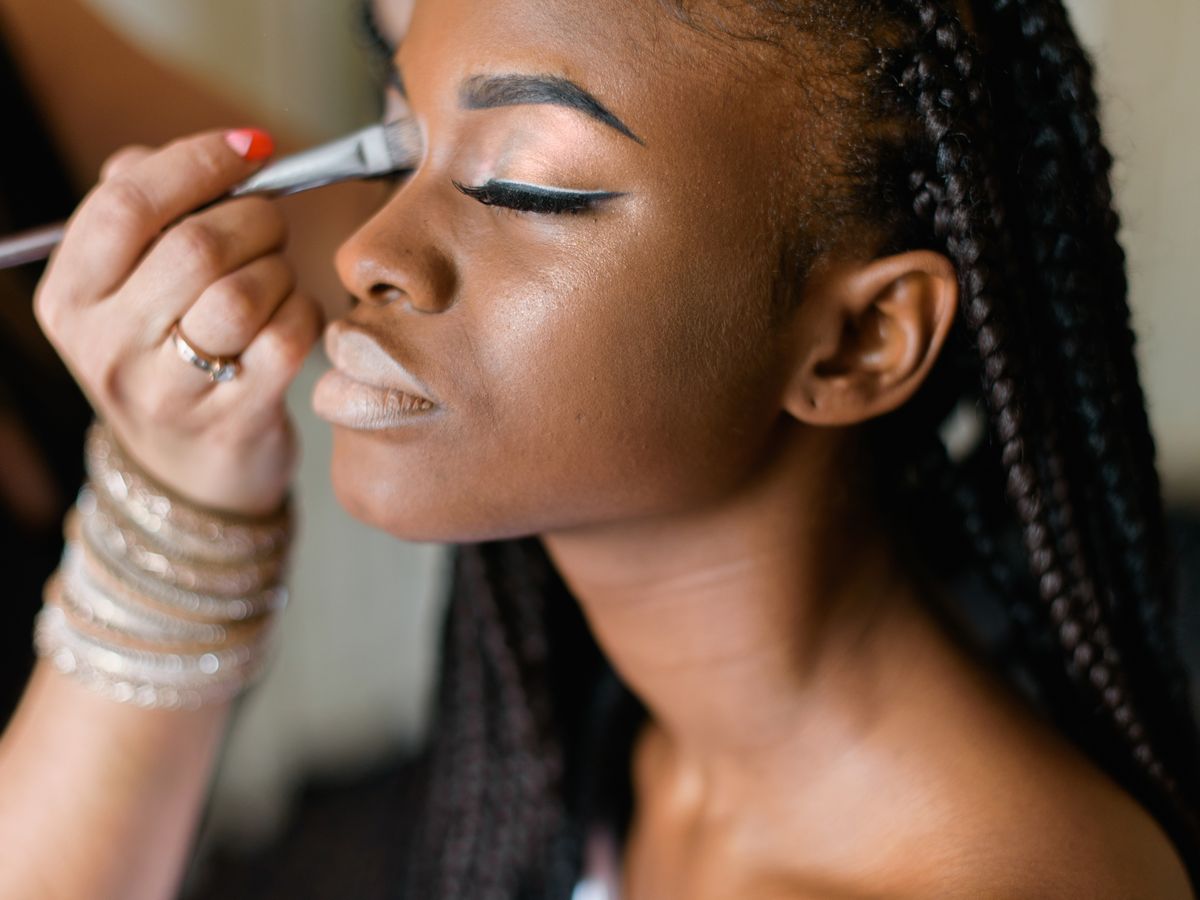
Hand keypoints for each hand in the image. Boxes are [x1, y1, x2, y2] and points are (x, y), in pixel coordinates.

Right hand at [34, 130, 323, 515]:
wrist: (184, 474)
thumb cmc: (165, 357)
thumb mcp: (124, 292)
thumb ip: (141, 214)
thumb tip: (189, 155)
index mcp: (70, 298)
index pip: (124, 204)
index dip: (197, 163)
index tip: (251, 149)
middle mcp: (108, 346)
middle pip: (196, 246)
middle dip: (256, 219)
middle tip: (270, 226)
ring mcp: (170, 391)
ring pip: (244, 294)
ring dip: (279, 270)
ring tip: (276, 277)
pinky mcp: (234, 420)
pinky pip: (287, 338)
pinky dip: (303, 313)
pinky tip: (291, 316)